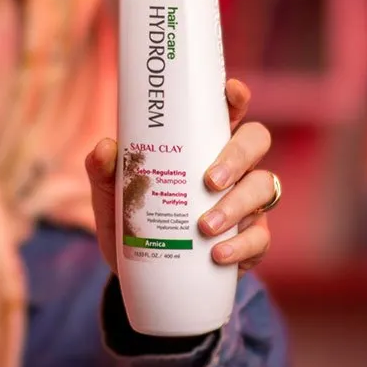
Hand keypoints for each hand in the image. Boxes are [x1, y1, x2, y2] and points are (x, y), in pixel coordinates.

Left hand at [85, 78, 273, 277]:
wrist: (141, 274)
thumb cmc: (132, 220)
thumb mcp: (111, 195)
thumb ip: (103, 170)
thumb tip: (105, 148)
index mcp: (203, 145)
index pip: (227, 112)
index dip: (235, 97)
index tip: (231, 91)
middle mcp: (232, 167)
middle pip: (255, 141)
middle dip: (237, 157)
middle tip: (209, 180)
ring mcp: (246, 202)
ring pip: (263, 188)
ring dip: (236, 206)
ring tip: (204, 226)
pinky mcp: (251, 240)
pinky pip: (259, 239)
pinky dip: (240, 246)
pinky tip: (217, 254)